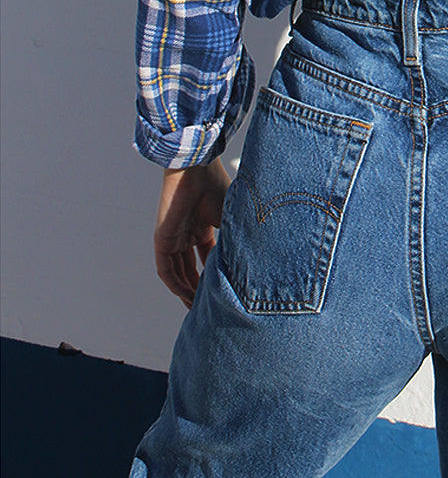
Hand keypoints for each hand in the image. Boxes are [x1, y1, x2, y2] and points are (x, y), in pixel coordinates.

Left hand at [153, 156, 230, 307]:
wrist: (196, 170)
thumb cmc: (216, 186)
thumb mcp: (232, 218)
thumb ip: (237, 239)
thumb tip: (256, 261)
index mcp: (205, 225)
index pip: (208, 256)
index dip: (214, 274)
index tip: (224, 290)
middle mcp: (189, 232)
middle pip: (191, 267)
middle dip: (199, 287)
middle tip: (209, 305)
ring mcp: (174, 236)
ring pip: (178, 272)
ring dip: (186, 290)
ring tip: (198, 307)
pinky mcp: (162, 239)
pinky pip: (165, 269)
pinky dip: (174, 284)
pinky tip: (184, 296)